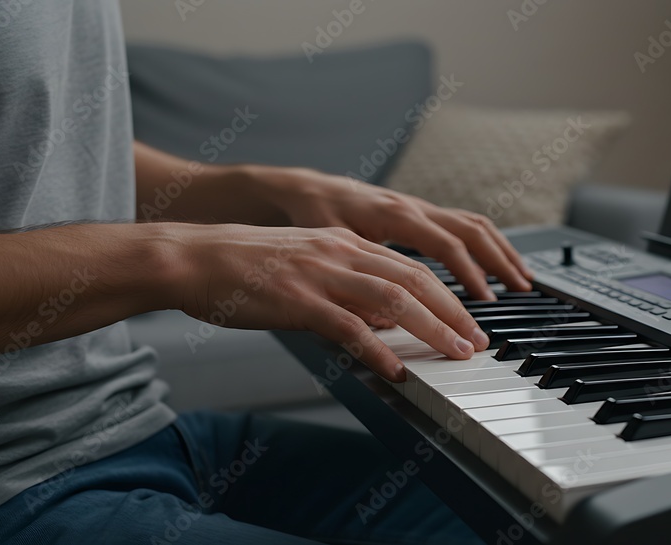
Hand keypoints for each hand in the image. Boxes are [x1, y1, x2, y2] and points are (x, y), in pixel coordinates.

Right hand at [175, 224, 489, 380]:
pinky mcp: (297, 299)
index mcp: (345, 243)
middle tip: (477, 342)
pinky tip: (395, 369)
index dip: (447, 295)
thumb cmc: (245, 266)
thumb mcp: (307, 266)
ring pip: (393, 299)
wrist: (194, 258)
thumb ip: (347, 288)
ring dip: (431, 329)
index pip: (411, 267)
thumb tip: (384, 320)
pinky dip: (377, 349)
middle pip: (414, 280)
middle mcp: (340, 252)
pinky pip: (347, 326)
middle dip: (453, 313)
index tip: (469, 321)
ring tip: (455, 354)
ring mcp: (320, 274)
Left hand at [253, 167, 533, 299]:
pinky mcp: (420, 215)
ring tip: (521, 279)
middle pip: (471, 231)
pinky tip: (495, 266)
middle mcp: (414, 208)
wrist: (304, 189)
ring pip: (473, 224)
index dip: (468, 272)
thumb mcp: (329, 245)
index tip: (484, 301)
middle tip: (520, 291)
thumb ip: (356, 277)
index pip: (445, 243)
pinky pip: (463, 225)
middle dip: (499, 261)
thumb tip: (385, 319)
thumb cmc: (313, 214)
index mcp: (395, 214)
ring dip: (501, 251)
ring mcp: (420, 209)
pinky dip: (486, 245)